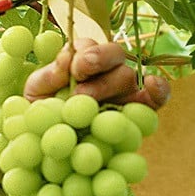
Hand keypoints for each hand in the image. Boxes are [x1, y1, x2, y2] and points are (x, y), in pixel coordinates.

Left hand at [24, 38, 170, 109]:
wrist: (47, 149)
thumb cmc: (41, 116)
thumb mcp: (35, 94)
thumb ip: (47, 76)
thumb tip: (66, 57)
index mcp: (81, 62)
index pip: (89, 46)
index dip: (85, 52)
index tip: (76, 67)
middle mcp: (105, 72)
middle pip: (114, 54)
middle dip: (98, 61)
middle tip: (81, 78)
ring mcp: (123, 93)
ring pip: (129, 75)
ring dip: (110, 84)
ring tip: (90, 103)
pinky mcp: (137, 115)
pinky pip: (155, 99)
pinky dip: (159, 90)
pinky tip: (152, 85)